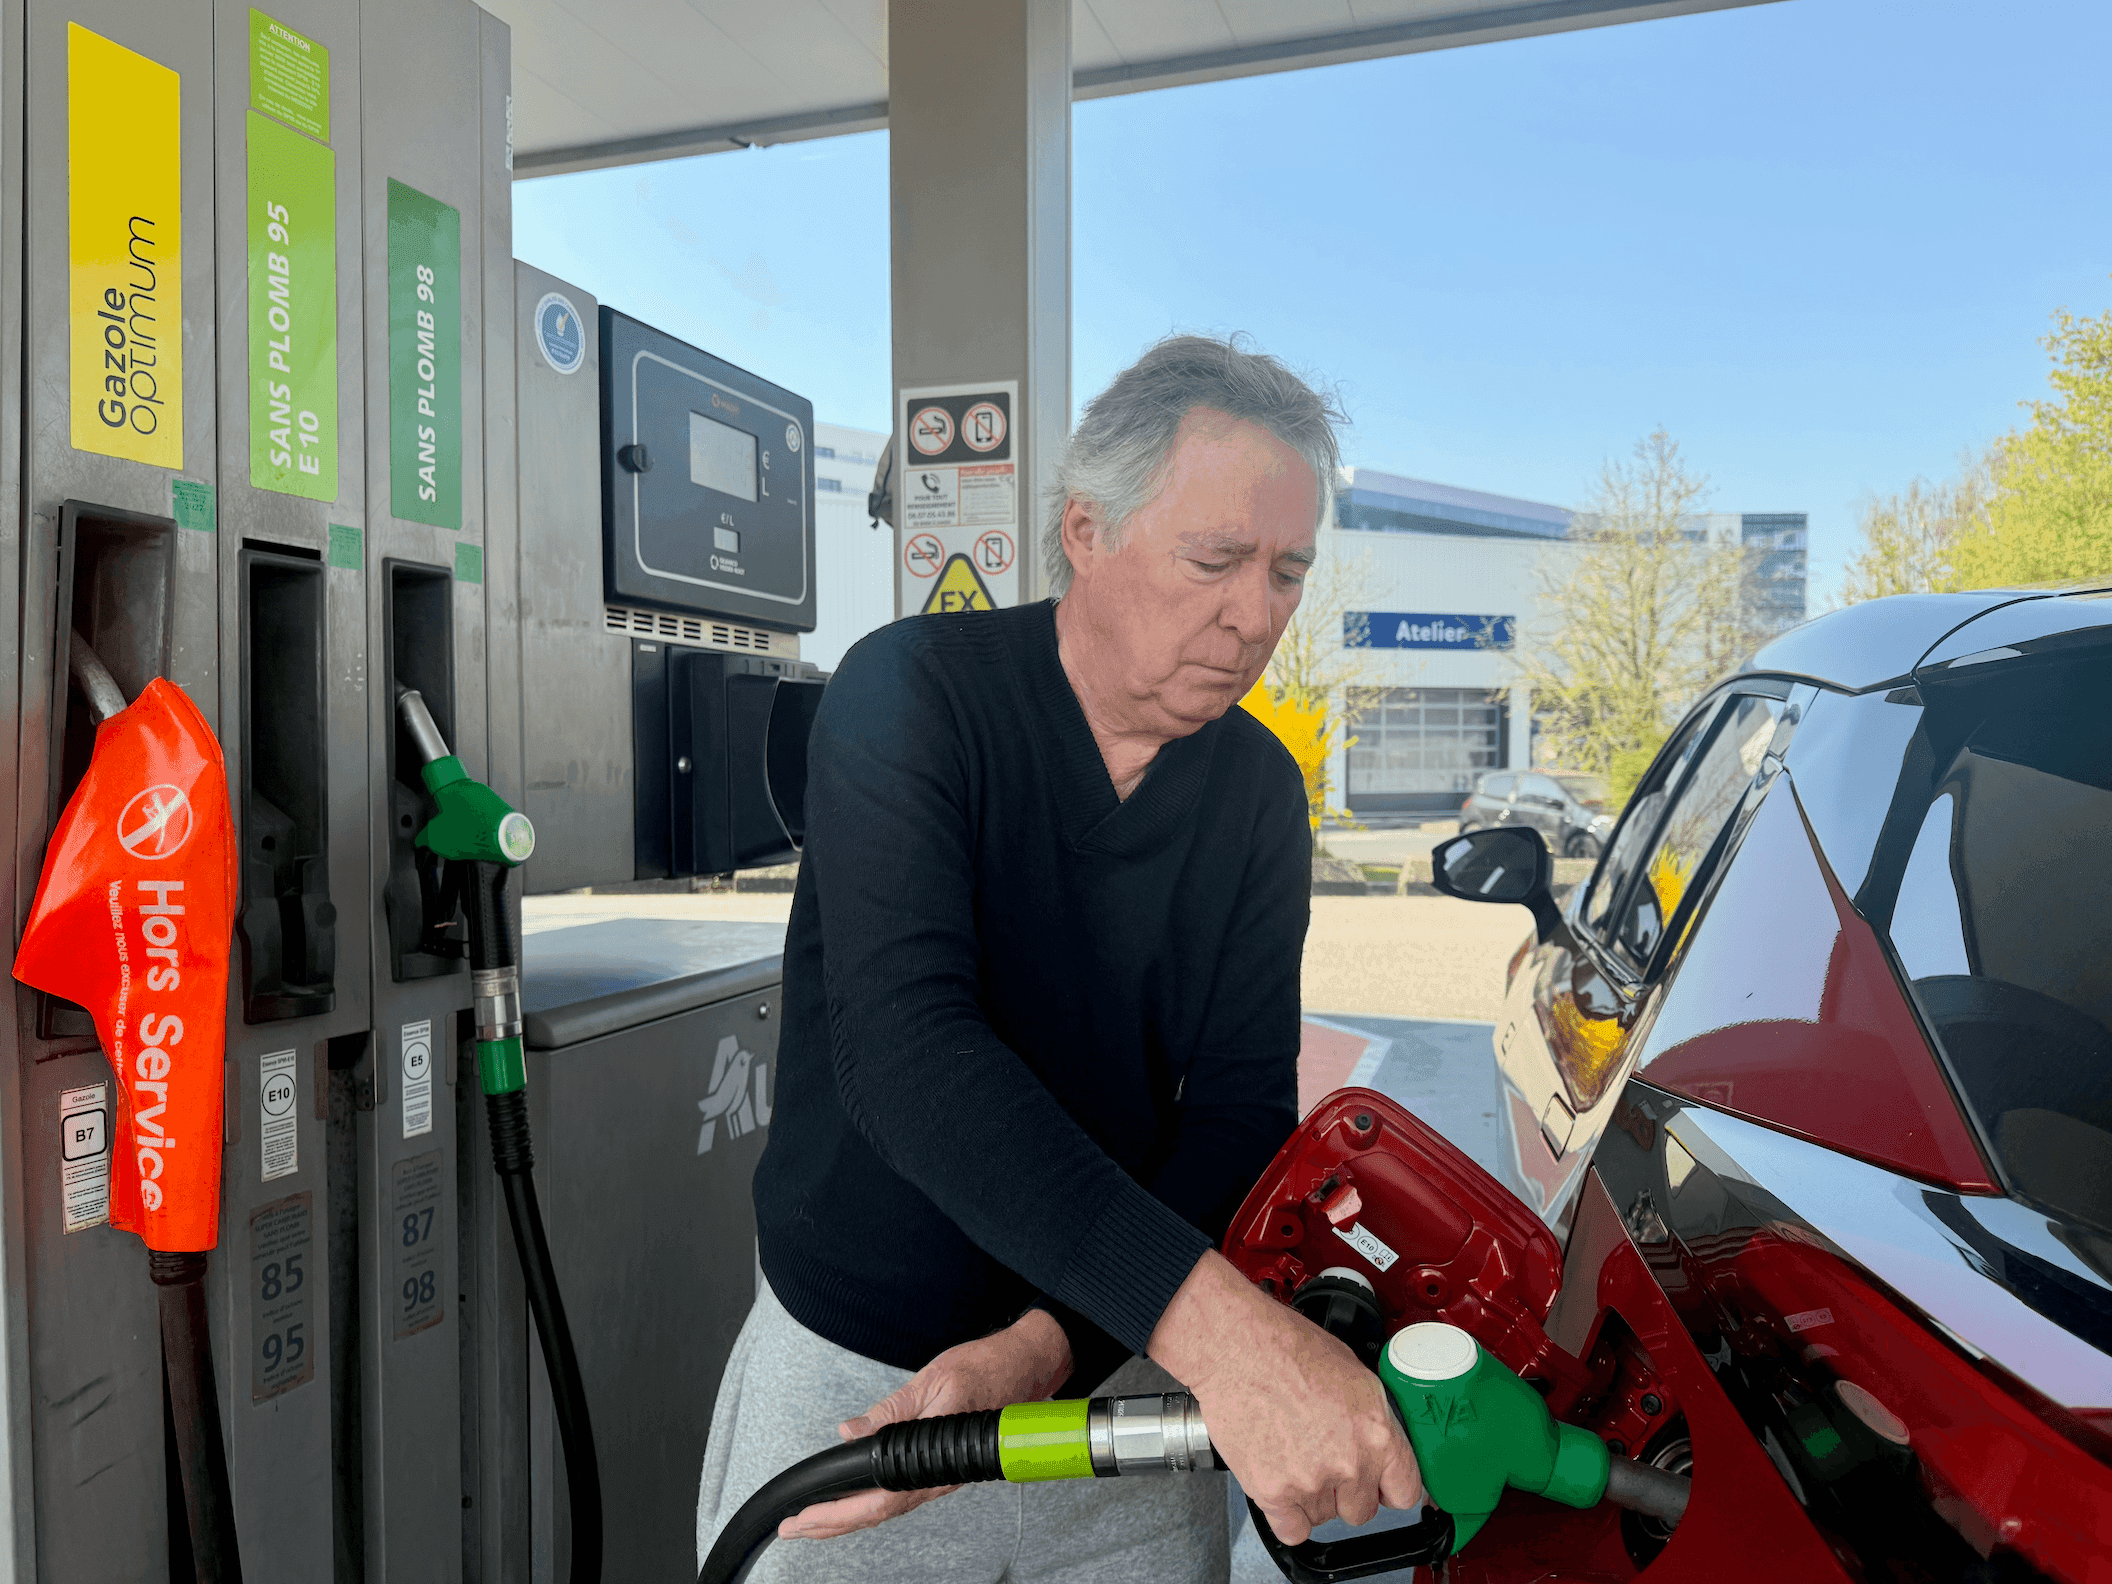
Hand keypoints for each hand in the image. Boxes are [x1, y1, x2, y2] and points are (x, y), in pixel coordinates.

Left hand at [780, 1307, 1073, 1539]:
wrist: (1029, 1366)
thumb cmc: (989, 1367)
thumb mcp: (932, 1380)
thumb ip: (891, 1410)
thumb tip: (851, 1431)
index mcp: (936, 1457)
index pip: (878, 1500)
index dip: (837, 1514)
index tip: (804, 1518)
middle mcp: (940, 1476)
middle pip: (879, 1514)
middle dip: (833, 1525)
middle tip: (795, 1529)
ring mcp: (942, 1475)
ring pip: (889, 1509)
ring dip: (849, 1518)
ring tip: (815, 1522)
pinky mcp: (944, 1467)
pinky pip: (902, 1494)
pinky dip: (871, 1504)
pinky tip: (856, 1501)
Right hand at [1149, 1251, 1422, 1544]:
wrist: (1237, 1347)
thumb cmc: (1288, 1348)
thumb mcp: (1355, 1374)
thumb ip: (1374, 1422)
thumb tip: (1385, 1449)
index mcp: (1376, 1432)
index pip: (1405, 1491)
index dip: (1389, 1488)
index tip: (1378, 1485)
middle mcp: (1350, 1462)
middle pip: (1362, 1510)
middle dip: (1346, 1491)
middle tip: (1323, 1460)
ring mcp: (1312, 1481)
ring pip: (1325, 1517)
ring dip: (1313, 1498)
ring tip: (1292, 1456)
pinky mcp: (1274, 1493)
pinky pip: (1292, 1530)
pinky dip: (1287, 1516)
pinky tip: (1281, 1485)